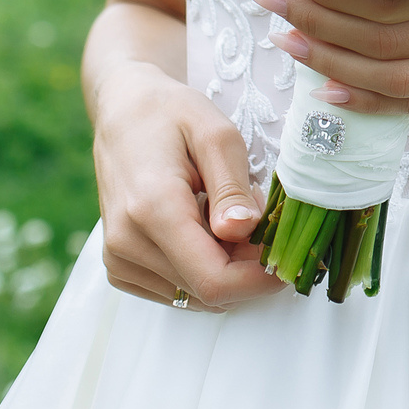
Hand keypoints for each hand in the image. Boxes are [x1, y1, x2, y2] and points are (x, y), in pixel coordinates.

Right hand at [88, 62, 286, 310]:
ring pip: (192, 295)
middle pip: (206, 290)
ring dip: (226, 269)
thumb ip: (231, 186)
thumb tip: (243, 231)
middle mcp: (126, 243)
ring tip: (232, 219)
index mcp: (152, 209)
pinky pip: (174, 290)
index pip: (213, 279)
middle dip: (248, 269)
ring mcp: (118, 259)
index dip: (259, 280)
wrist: (123, 114)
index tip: (291, 258)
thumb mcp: (216, 134)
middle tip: (267, 227)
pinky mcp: (119, 267)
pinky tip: (207, 231)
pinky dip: (201, 270)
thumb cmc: (173, 115)